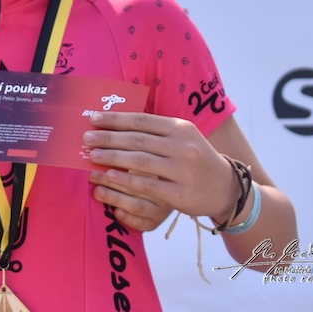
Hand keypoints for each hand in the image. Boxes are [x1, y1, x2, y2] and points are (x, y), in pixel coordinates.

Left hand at [83, 111, 237, 224]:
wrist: (225, 187)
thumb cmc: (195, 158)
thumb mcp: (182, 136)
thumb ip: (156, 130)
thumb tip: (116, 122)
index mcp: (180, 128)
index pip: (141, 121)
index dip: (115, 119)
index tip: (93, 118)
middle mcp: (183, 146)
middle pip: (137, 140)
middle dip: (108, 138)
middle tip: (86, 138)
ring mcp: (183, 170)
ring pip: (140, 161)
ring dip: (112, 158)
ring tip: (92, 156)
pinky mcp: (181, 193)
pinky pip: (147, 185)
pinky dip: (126, 180)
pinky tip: (109, 176)